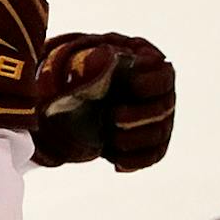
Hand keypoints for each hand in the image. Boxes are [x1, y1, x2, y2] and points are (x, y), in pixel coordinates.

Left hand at [33, 32, 175, 169]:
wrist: (54, 105)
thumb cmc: (63, 75)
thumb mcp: (68, 62)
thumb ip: (87, 60)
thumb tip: (106, 56)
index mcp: (140, 64)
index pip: (164, 74)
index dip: (153, 83)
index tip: (133, 86)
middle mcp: (153, 91)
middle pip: (164, 108)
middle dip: (140, 116)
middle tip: (113, 117)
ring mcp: (150, 118)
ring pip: (159, 134)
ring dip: (135, 139)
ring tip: (110, 138)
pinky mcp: (142, 141)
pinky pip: (152, 155)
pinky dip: (136, 160)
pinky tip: (117, 162)